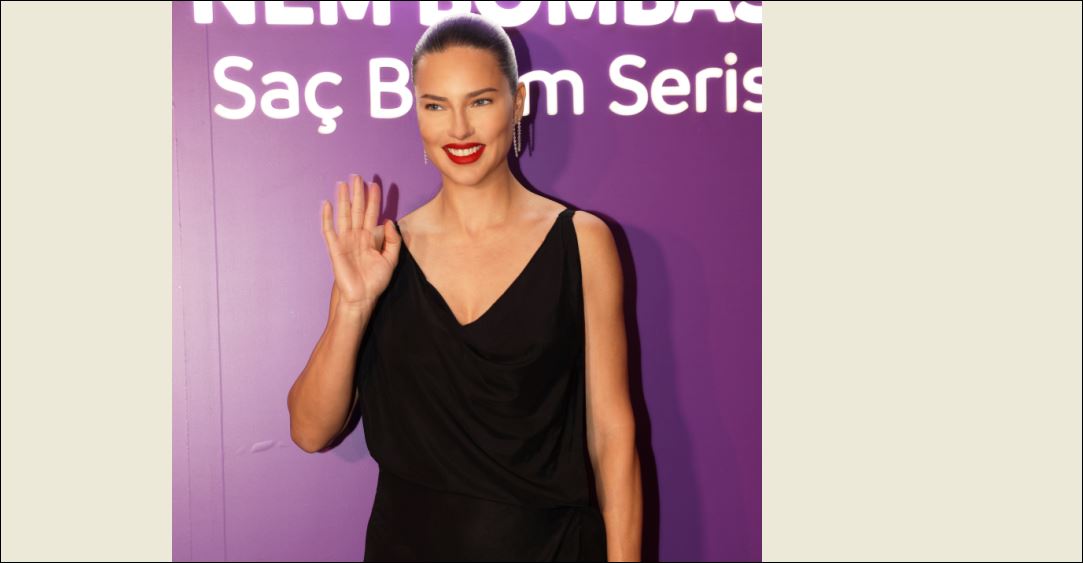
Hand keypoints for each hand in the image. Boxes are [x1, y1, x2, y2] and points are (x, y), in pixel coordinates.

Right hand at [320, 175, 400, 309]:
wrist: (362, 297)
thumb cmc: (375, 281)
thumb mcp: (391, 259)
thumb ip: (392, 240)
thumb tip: (390, 221)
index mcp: (370, 238)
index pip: (371, 213)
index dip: (373, 199)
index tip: (375, 184)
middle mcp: (356, 236)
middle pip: (356, 210)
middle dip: (357, 193)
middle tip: (357, 176)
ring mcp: (345, 241)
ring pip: (344, 215)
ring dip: (343, 199)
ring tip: (342, 183)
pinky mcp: (335, 249)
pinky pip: (329, 230)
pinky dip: (327, 217)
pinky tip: (327, 204)